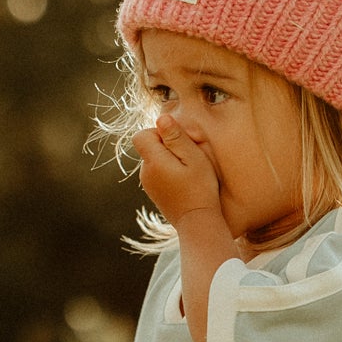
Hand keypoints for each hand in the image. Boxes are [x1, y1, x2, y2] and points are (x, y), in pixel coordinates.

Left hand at [132, 113, 223, 230]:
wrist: (197, 223)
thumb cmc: (200, 188)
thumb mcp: (194, 157)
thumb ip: (176, 137)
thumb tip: (161, 118)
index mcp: (153, 162)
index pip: (142, 135)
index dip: (159, 132)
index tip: (178, 141)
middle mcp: (145, 173)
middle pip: (150, 147)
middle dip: (169, 145)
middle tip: (193, 154)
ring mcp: (148, 184)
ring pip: (156, 160)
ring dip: (172, 159)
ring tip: (191, 170)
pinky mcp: (155, 193)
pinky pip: (159, 173)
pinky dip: (171, 171)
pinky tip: (186, 181)